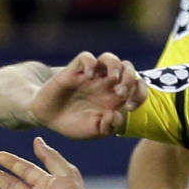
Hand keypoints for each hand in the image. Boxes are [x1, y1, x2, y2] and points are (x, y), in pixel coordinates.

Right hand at [29, 51, 145, 138]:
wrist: (47, 117)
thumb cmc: (74, 124)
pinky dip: (91, 63)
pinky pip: (86, 57)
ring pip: (110, 58)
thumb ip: (109, 126)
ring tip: (112, 79)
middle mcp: (106, 84)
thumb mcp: (95, 131)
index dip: (140, 94)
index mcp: (115, 98)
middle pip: (127, 68)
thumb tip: (116, 113)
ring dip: (116, 66)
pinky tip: (88, 77)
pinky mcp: (74, 70)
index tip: (131, 107)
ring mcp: (91, 75)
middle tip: (121, 94)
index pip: (137, 86)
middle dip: (130, 79)